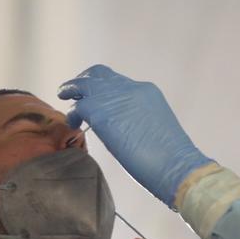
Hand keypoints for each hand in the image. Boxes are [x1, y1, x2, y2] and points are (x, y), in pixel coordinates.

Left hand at [57, 65, 212, 205]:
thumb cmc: (170, 157)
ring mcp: (114, 98)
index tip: (96, 97)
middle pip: (99, 74)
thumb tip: (119, 126)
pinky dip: (73, 113)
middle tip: (73, 90)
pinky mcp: (100, 112)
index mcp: (146, 91)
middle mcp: (130, 88)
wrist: (175, 164)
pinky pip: (78, 107)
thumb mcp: (153, 126)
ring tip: (63, 96)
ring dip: (72, 89)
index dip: (103, 88)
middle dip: (84, 80)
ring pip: (84, 84)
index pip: (118, 82)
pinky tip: (72, 122)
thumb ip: (136, 118)